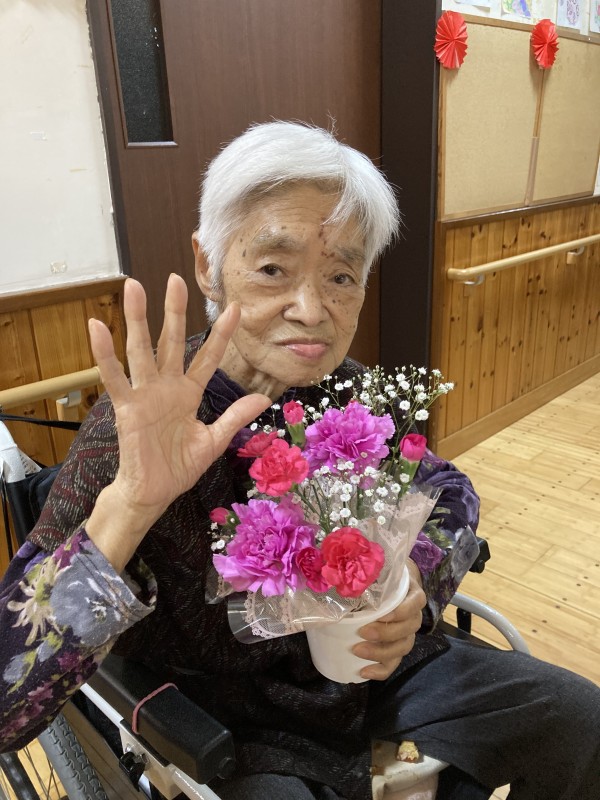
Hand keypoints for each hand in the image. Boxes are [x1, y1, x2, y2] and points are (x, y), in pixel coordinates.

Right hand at [86, 275, 270, 570]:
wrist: (153, 494)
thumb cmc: (178, 467)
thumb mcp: (213, 441)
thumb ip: (235, 417)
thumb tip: (262, 398)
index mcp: (188, 393)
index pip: (208, 357)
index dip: (222, 335)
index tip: (236, 309)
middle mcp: (167, 387)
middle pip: (172, 342)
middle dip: (175, 311)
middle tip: (177, 279)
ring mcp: (146, 395)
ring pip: (142, 350)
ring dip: (137, 319)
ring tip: (133, 286)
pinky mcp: (127, 408)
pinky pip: (115, 377)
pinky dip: (105, 353)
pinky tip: (97, 326)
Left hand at [353, 559, 425, 680]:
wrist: (393, 582)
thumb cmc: (384, 576)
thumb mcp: (380, 570)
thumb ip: (369, 571)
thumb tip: (339, 574)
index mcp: (413, 595)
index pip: (414, 604)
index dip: (400, 612)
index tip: (381, 614)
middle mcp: (414, 616)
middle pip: (407, 630)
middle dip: (385, 634)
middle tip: (362, 632)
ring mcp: (408, 633)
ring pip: (402, 648)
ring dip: (380, 653)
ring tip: (357, 651)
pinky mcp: (398, 647)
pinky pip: (394, 663)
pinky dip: (380, 670)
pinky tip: (364, 671)